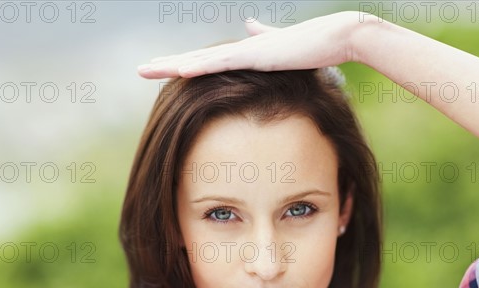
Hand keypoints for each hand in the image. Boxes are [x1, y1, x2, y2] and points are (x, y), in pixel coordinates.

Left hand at [138, 11, 368, 78]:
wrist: (337, 36)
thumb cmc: (314, 44)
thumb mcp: (281, 44)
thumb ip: (263, 35)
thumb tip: (249, 24)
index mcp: (245, 51)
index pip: (208, 60)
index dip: (185, 64)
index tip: (163, 68)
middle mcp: (241, 49)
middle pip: (198, 58)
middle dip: (168, 64)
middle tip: (141, 70)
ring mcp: (247, 51)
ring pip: (202, 60)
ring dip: (173, 66)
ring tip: (147, 71)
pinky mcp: (257, 55)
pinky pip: (223, 63)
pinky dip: (200, 67)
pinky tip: (180, 71)